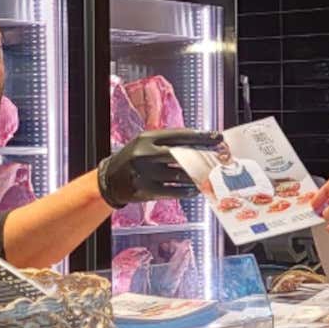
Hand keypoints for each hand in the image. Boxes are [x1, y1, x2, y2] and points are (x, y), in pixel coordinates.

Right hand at [98, 128, 222, 208]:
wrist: (109, 179)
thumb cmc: (134, 158)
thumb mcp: (146, 144)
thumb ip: (168, 143)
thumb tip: (199, 144)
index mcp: (146, 138)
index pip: (179, 135)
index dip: (200, 136)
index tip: (217, 137)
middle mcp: (145, 154)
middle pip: (181, 154)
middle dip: (202, 155)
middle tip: (218, 157)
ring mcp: (145, 173)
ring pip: (180, 175)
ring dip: (197, 176)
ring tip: (209, 175)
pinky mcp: (146, 190)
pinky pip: (174, 191)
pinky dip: (187, 190)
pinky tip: (196, 189)